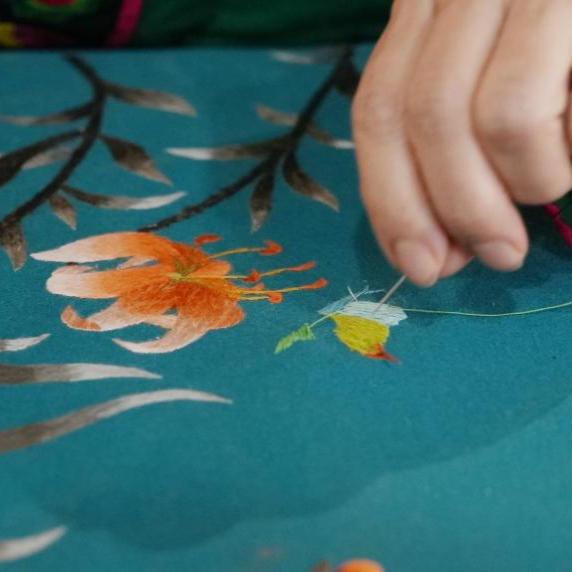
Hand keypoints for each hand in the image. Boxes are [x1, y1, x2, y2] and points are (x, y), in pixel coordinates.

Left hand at [353, 0, 571, 285]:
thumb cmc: (560, 62)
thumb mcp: (495, 96)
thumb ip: (454, 160)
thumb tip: (441, 254)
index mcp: (427, 13)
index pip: (377, 113)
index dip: (389, 199)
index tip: (417, 263)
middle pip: (408, 117)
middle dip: (441, 209)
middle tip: (493, 256)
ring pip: (456, 119)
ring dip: (502, 189)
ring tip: (545, 188)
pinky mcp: (558, 5)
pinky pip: (517, 112)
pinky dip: (541, 164)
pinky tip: (571, 149)